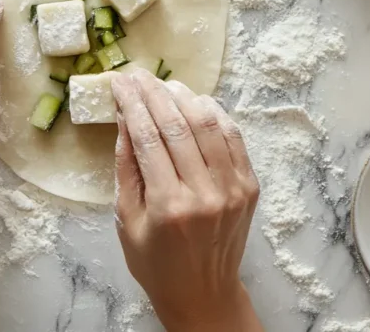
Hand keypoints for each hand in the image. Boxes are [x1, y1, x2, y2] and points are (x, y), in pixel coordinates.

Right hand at [112, 69, 261, 331]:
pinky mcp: (249, 187)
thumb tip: (124, 118)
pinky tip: (196, 103)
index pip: (148, 137)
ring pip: (209, 124)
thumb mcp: (126, 220)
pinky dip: (215, 114)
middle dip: (154, 93)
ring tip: (165, 85)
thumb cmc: (156, 263)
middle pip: (178, 125)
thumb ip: (126, 167)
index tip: (120, 82)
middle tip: (138, 75)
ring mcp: (232, 189)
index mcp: (169, 206)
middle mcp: (205, 194)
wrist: (203, 294)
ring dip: (185, 97)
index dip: (132, 103)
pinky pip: (233, 137)